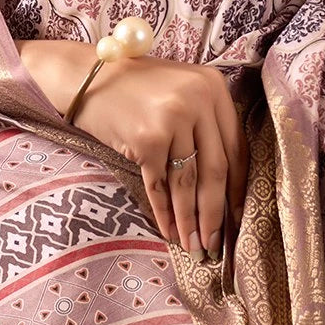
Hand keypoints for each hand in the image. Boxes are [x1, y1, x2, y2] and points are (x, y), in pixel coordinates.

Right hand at [75, 52, 247, 262]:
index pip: (235, 146)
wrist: (87, 77)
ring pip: (187, 182)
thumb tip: (225, 186)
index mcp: (213, 86)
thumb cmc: (135, 88)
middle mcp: (198, 99)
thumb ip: (205, 123)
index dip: (236, 187)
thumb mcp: (180, 91)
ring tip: (193, 247)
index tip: (237, 216)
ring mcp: (172, 118)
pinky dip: (164, 213)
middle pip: (215, 169)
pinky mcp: (147, 139)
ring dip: (190, 220)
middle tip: (215, 244)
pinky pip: (159, 185)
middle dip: (215, 213)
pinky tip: (169, 231)